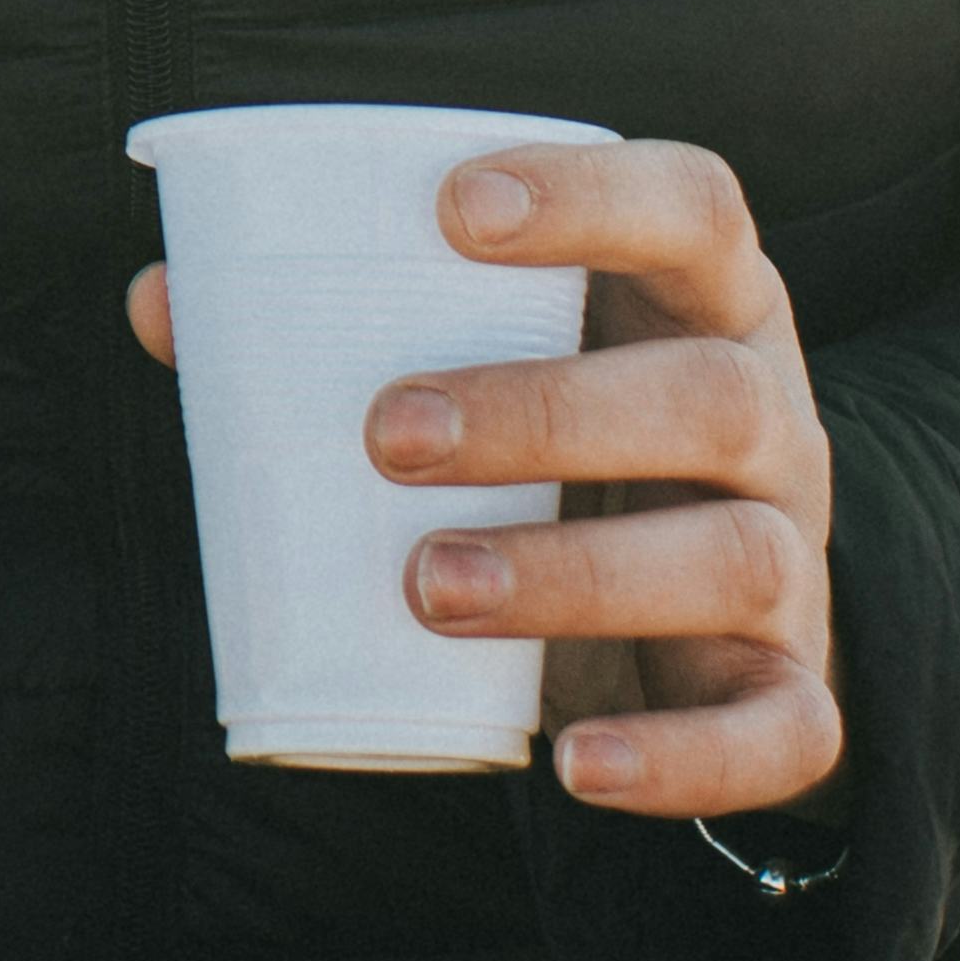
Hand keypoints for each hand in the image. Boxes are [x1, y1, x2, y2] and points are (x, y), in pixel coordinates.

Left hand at [124, 136, 841, 819]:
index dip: (594, 195)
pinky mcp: (791, 688)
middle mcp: (772, 419)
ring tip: (426, 586)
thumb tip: (164, 303)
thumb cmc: (562, 449)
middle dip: (546, 412)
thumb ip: (339, 328)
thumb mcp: (491, 365)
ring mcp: (795, 557)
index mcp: (701, 306)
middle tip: (385, 434)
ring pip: (736, 558)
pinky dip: (684, 760)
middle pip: (711, 394)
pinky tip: (574, 765)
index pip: (696, 207)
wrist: (706, 609)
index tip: (453, 210)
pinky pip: (781, 733)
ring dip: (577, 577)